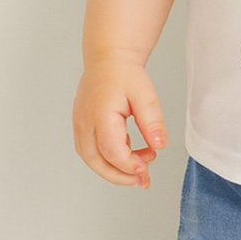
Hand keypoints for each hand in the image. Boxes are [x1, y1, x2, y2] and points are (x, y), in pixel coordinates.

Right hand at [72, 58, 167, 188]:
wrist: (108, 59)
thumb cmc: (125, 74)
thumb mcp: (145, 95)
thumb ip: (152, 121)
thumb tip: (160, 145)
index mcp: (100, 115)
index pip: (112, 151)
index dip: (130, 165)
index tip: (148, 168)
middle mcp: (85, 123)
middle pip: (97, 162)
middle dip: (121, 176)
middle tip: (143, 180)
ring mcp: (80, 126)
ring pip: (92, 160)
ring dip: (114, 171)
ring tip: (139, 170)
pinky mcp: (82, 127)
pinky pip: (90, 151)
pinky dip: (107, 160)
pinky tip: (128, 155)